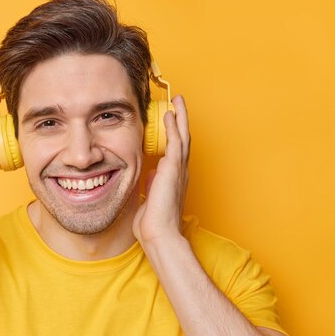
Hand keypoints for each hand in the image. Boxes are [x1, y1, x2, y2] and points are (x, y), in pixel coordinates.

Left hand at [133, 95, 189, 244]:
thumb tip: (151, 175)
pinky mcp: (173, 169)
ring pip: (182, 136)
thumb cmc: (154, 224)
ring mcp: (178, 170)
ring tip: (178, 101)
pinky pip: (175, 142)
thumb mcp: (151, 199)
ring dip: (180, 117)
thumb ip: (152, 185)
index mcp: (175, 179)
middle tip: (178, 103)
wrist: (159, 234)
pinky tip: (170, 114)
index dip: (175, 135)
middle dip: (181, 120)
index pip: (176, 151)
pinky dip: (173, 127)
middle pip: (183, 139)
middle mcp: (180, 172)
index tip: (170, 122)